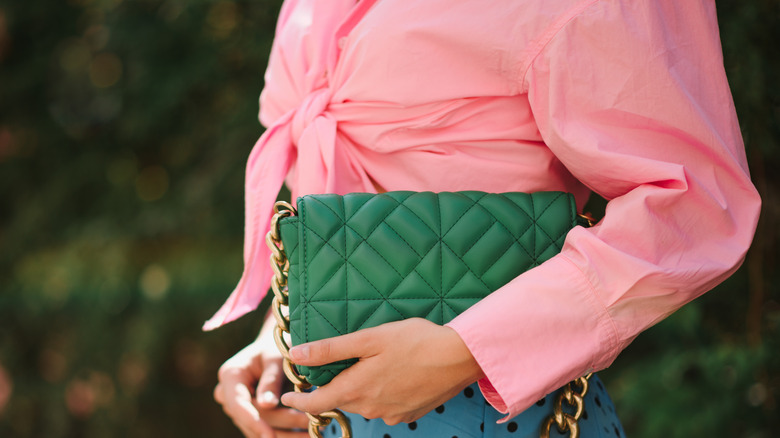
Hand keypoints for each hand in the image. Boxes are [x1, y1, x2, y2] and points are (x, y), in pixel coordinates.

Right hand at [214, 316, 308, 437]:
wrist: (275, 347)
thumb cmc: (276, 347)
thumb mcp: (275, 358)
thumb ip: (271, 380)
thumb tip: (267, 405)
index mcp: (230, 375)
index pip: (238, 404)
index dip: (253, 421)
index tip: (269, 436)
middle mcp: (228, 393)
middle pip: (252, 417)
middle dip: (279, 426)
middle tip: (306, 424)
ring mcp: (238, 407)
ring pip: (259, 428)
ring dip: (285, 434)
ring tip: (310, 434)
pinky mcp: (250, 416)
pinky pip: (265, 429)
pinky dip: (285, 433)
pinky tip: (305, 434)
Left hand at [280, 318, 484, 424]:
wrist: (460, 357)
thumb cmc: (415, 341)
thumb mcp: (370, 338)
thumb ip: (332, 349)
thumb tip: (297, 354)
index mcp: (357, 388)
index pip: (317, 403)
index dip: (299, 400)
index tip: (287, 396)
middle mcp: (371, 407)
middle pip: (341, 400)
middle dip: (334, 387)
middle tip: (338, 365)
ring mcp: (391, 414)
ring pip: (363, 403)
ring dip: (361, 388)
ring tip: (374, 364)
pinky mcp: (409, 414)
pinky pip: (384, 406)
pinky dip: (382, 393)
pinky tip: (395, 374)